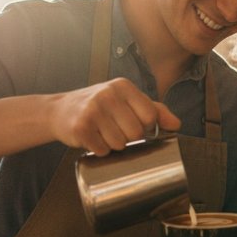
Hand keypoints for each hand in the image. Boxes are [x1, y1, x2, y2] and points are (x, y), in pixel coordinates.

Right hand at [50, 78, 180, 155]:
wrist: (60, 110)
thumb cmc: (98, 106)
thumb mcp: (125, 100)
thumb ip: (153, 109)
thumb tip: (177, 125)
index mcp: (123, 86)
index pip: (150, 116)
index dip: (145, 127)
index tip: (133, 124)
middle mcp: (108, 95)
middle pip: (136, 133)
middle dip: (128, 138)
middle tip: (115, 130)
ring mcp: (93, 110)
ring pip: (119, 144)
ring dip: (113, 145)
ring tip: (102, 134)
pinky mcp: (80, 127)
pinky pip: (102, 150)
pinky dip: (99, 150)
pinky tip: (92, 139)